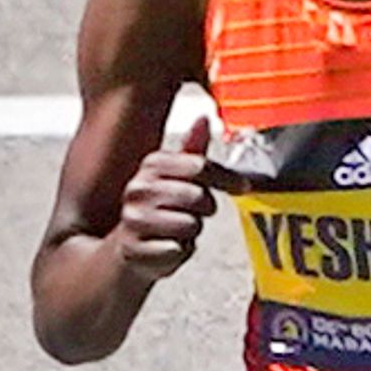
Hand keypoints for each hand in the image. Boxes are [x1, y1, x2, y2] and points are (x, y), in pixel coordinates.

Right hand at [114, 110, 215, 276]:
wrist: (128, 249)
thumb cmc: (156, 211)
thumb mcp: (173, 177)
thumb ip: (192, 151)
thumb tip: (204, 118)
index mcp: (152, 166)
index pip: (199, 166)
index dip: (226, 178)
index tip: (243, 186)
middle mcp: (140, 189)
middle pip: (198, 197)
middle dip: (205, 208)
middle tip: (194, 212)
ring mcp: (135, 219)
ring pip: (191, 225)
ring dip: (192, 232)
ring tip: (177, 230)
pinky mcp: (136, 249)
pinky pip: (177, 250)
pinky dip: (180, 252)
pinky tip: (167, 246)